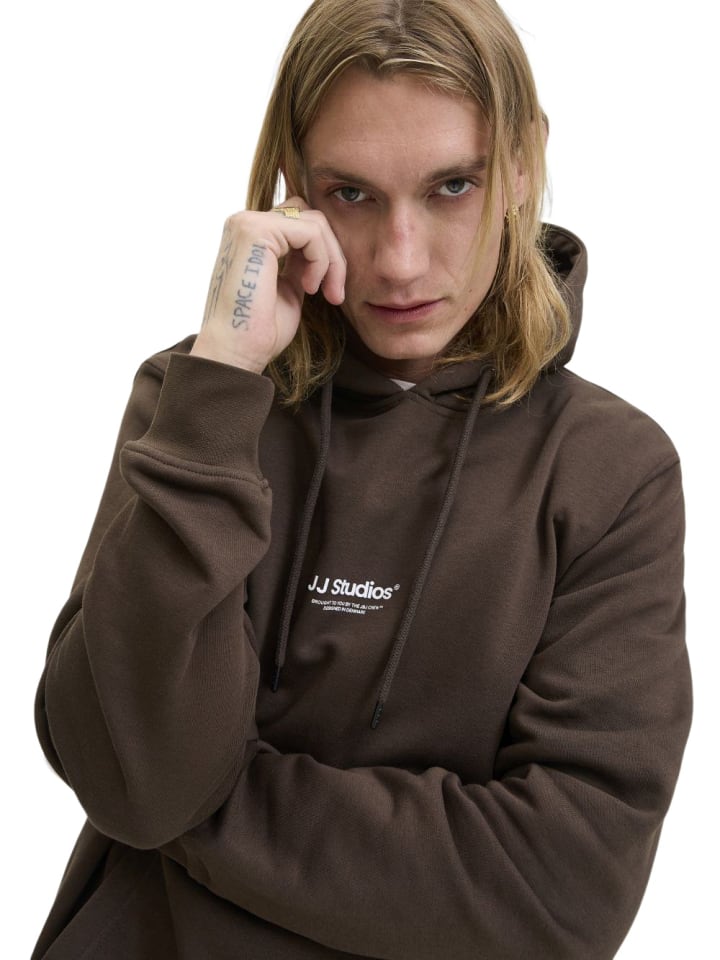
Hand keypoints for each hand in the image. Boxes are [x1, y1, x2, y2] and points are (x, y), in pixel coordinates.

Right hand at [191, 198, 345, 371]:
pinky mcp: (256, 230)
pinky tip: (309, 288)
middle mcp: (245, 223)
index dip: (325, 255)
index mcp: (251, 236)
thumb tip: (323, 248)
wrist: (235, 352)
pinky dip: (322, 261)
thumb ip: (301, 263)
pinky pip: (311, 233)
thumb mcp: (289, 288)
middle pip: (312, 217)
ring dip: (331, 261)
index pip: (302, 224)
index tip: (330, 292)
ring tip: (323, 293)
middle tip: (335, 294)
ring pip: (316, 223)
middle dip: (333, 255)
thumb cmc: (259, 331)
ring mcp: (247, 223)